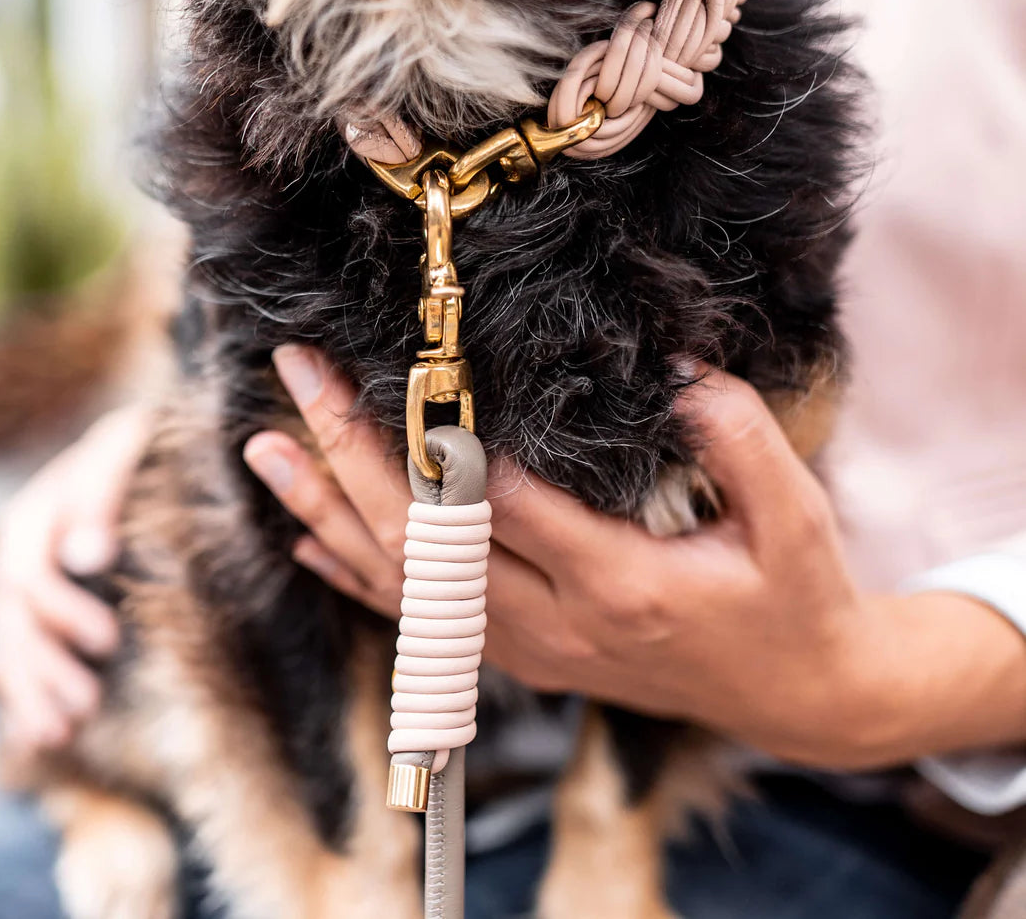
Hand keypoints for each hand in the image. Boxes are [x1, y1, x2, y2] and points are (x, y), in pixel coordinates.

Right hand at [0, 405, 150, 754]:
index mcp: (36, 511)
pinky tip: (44, 734)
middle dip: (48, 663)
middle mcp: (20, 548)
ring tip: (64, 730)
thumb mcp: (129, 447)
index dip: (63, 610)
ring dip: (33, 690)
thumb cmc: (145, 445)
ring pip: (10, 643)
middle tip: (90, 701)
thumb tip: (88, 557)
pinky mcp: (38, 604)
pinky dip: (27, 696)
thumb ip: (104, 493)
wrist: (145, 446)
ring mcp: (24, 579)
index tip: (108, 640)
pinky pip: (17, 655)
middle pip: (15, 620)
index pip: (29, 573)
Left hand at [245, 346, 1025, 770]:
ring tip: (268, 452)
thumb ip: (736, 438)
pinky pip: (420, 621)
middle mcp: (558, 627)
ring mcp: (531, 651)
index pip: (503, 507)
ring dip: (330, 514)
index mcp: (622, 585)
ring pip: (403, 588)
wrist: (793, 695)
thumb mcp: (795, 517)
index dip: (438, 441)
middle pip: (426, 546)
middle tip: (302, 383)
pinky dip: (356, 577)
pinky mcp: (523, 658)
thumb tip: (678, 367)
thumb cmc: (793, 597)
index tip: (387, 368)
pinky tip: (309, 536)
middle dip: (353, 458)